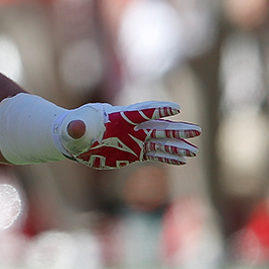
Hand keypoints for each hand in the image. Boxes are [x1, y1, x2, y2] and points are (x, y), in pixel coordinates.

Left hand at [68, 101, 199, 169]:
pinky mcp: (133, 151)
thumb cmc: (72, 130)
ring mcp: (133, 140)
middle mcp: (130, 128)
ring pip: (160, 142)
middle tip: (196, 130)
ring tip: (194, 150)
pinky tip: (183, 159)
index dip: (158, 109)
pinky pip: (155, 154)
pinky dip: (169, 156)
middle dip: (176, 129)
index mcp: (118, 117)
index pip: (141, 112)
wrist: (75, 138)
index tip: (176, 108)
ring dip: (177, 146)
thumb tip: (75, 127)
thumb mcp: (72, 129)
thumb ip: (76, 127)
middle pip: (158, 127)